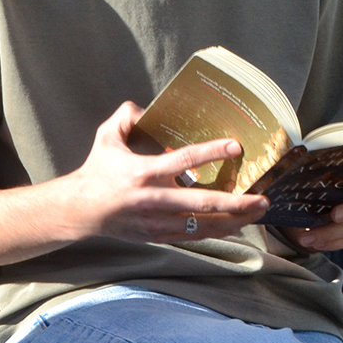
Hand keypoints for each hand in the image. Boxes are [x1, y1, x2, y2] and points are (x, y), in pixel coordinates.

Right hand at [60, 102, 270, 242]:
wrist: (80, 210)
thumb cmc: (96, 172)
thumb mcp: (106, 138)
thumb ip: (126, 117)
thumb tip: (143, 107)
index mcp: (144, 172)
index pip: (183, 160)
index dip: (211, 152)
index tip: (236, 146)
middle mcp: (153, 199)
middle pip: (203, 202)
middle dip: (236, 202)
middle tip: (262, 198)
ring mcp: (157, 221)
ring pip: (203, 224)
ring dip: (234, 220)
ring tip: (256, 212)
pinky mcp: (157, 234)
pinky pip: (193, 235)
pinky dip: (216, 231)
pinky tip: (235, 226)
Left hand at [281, 174, 342, 251]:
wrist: (313, 194)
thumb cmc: (312, 180)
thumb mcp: (302, 172)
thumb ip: (296, 170)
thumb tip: (277, 184)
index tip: (334, 215)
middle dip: (336, 227)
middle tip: (310, 234)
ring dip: (333, 237)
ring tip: (308, 239)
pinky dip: (340, 243)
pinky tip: (321, 243)